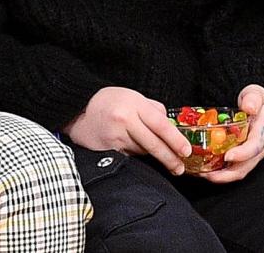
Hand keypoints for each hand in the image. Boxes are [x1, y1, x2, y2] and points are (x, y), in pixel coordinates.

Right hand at [64, 86, 191, 175]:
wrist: (77, 108)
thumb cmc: (108, 101)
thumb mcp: (132, 96)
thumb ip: (152, 109)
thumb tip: (170, 126)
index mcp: (134, 103)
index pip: (160, 124)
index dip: (175, 140)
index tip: (186, 151)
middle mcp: (125, 119)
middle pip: (153, 143)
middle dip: (170, 158)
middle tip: (180, 168)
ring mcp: (115, 136)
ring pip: (142, 151)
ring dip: (151, 156)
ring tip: (158, 156)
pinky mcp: (107, 149)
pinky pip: (129, 156)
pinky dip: (135, 156)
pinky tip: (134, 151)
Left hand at [198, 85, 263, 183]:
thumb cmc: (262, 102)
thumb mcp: (257, 93)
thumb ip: (252, 99)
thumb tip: (248, 107)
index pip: (255, 146)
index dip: (242, 154)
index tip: (227, 156)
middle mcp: (261, 147)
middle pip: (246, 165)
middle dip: (227, 174)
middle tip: (208, 174)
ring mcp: (255, 154)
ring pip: (241, 170)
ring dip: (223, 176)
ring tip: (204, 174)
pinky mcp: (248, 157)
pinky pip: (237, 167)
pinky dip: (223, 172)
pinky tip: (208, 170)